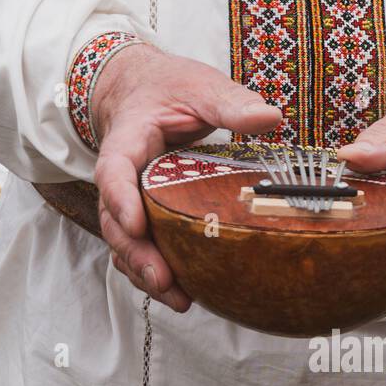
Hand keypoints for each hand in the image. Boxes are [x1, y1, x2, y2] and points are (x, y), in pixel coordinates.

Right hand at [91, 43, 282, 310]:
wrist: (142, 90)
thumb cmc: (170, 87)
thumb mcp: (200, 85)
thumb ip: (231, 103)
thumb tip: (271, 116)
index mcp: (127, 140)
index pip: (114, 171)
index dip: (121, 200)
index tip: (138, 225)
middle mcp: (120, 175)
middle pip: (115, 220)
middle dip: (136, 254)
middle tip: (163, 280)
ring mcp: (127, 199)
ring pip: (124, 242)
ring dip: (145, 273)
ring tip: (179, 300)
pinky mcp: (141, 214)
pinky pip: (139, 247)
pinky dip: (154, 273)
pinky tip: (182, 295)